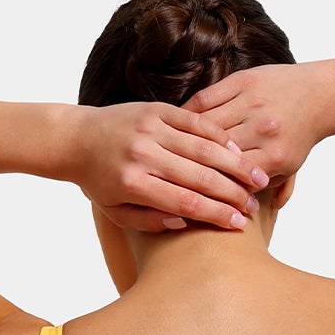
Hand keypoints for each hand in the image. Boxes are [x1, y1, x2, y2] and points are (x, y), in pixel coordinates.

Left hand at [72, 100, 268, 233]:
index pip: (184, 201)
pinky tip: (237, 150)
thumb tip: (186, 221)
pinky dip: (217, 136)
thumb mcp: (117, 212)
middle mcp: (143, 153)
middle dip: (232, 192)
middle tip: (254, 206)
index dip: (215, 214)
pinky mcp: (156, 109)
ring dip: (233, 164)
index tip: (238, 225)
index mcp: (133, 182)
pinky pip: (194, 121)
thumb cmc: (98, 182)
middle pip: (198, 175)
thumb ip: (151, 222)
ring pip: (201, 147)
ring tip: (257, 179)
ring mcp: (150, 127)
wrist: (76, 137)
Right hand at [184, 62, 333, 187]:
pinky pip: (205, 99)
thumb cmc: (299, 135)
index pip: (232, 179)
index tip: (193, 192)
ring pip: (207, 126)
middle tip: (173, 173)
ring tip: (169, 151)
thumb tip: (253, 213)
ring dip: (186, 139)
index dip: (210, 187)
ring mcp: (252, 103)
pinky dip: (188, 113)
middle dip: (194, 165)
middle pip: (216, 153)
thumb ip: (275, 191)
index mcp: (274, 157)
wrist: (317, 93)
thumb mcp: (292, 168)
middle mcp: (262, 130)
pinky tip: (177, 125)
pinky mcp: (241, 81)